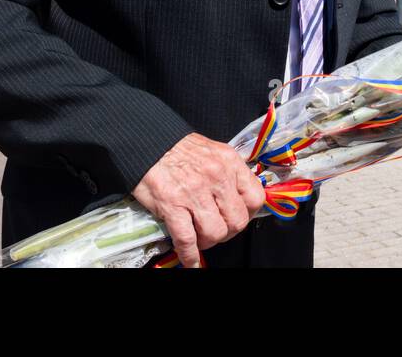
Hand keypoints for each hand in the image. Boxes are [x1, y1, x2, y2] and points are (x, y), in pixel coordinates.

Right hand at [132, 132, 265, 267]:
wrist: (147, 142)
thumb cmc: (178, 148)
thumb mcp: (213, 151)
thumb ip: (228, 173)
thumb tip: (238, 197)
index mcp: (229, 162)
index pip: (255, 198)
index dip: (248, 213)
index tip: (237, 216)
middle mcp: (216, 177)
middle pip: (237, 221)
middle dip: (228, 232)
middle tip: (217, 230)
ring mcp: (194, 192)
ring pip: (215, 233)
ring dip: (208, 242)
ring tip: (200, 237)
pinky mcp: (172, 205)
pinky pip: (187, 239)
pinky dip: (189, 255)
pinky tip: (190, 259)